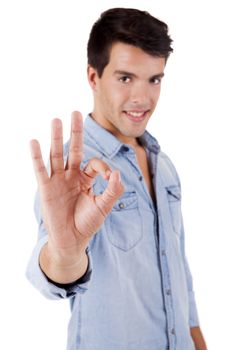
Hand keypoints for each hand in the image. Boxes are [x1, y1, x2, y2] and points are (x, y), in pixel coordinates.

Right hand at [30, 111, 123, 258]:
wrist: (72, 240)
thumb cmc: (87, 223)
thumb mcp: (104, 207)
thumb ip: (113, 190)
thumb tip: (117, 172)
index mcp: (86, 178)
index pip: (94, 163)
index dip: (103, 166)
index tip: (109, 176)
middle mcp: (71, 175)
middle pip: (73, 149)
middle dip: (75, 132)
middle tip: (75, 113)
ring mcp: (58, 180)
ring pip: (57, 155)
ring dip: (57, 138)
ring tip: (56, 120)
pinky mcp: (46, 188)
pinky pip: (41, 170)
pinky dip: (37, 157)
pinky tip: (34, 142)